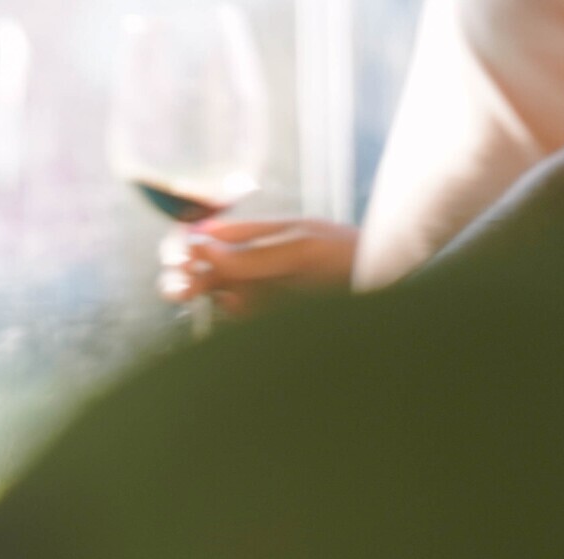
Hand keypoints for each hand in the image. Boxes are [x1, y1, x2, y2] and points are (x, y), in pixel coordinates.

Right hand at [159, 217, 359, 318]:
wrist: (386, 285)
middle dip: (184, 273)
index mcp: (260, 235)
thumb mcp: (301, 249)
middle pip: (204, 267)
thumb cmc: (349, 257)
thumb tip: (203, 248)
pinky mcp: (264, 317)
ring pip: (213, 293)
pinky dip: (226, 314)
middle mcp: (254, 262)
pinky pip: (234, 317)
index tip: (178, 256)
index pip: (211, 236)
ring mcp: (258, 291)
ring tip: (189, 294)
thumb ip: (253, 253)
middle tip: (179, 286)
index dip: (188, 244)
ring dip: (197, 293)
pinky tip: (231, 307)